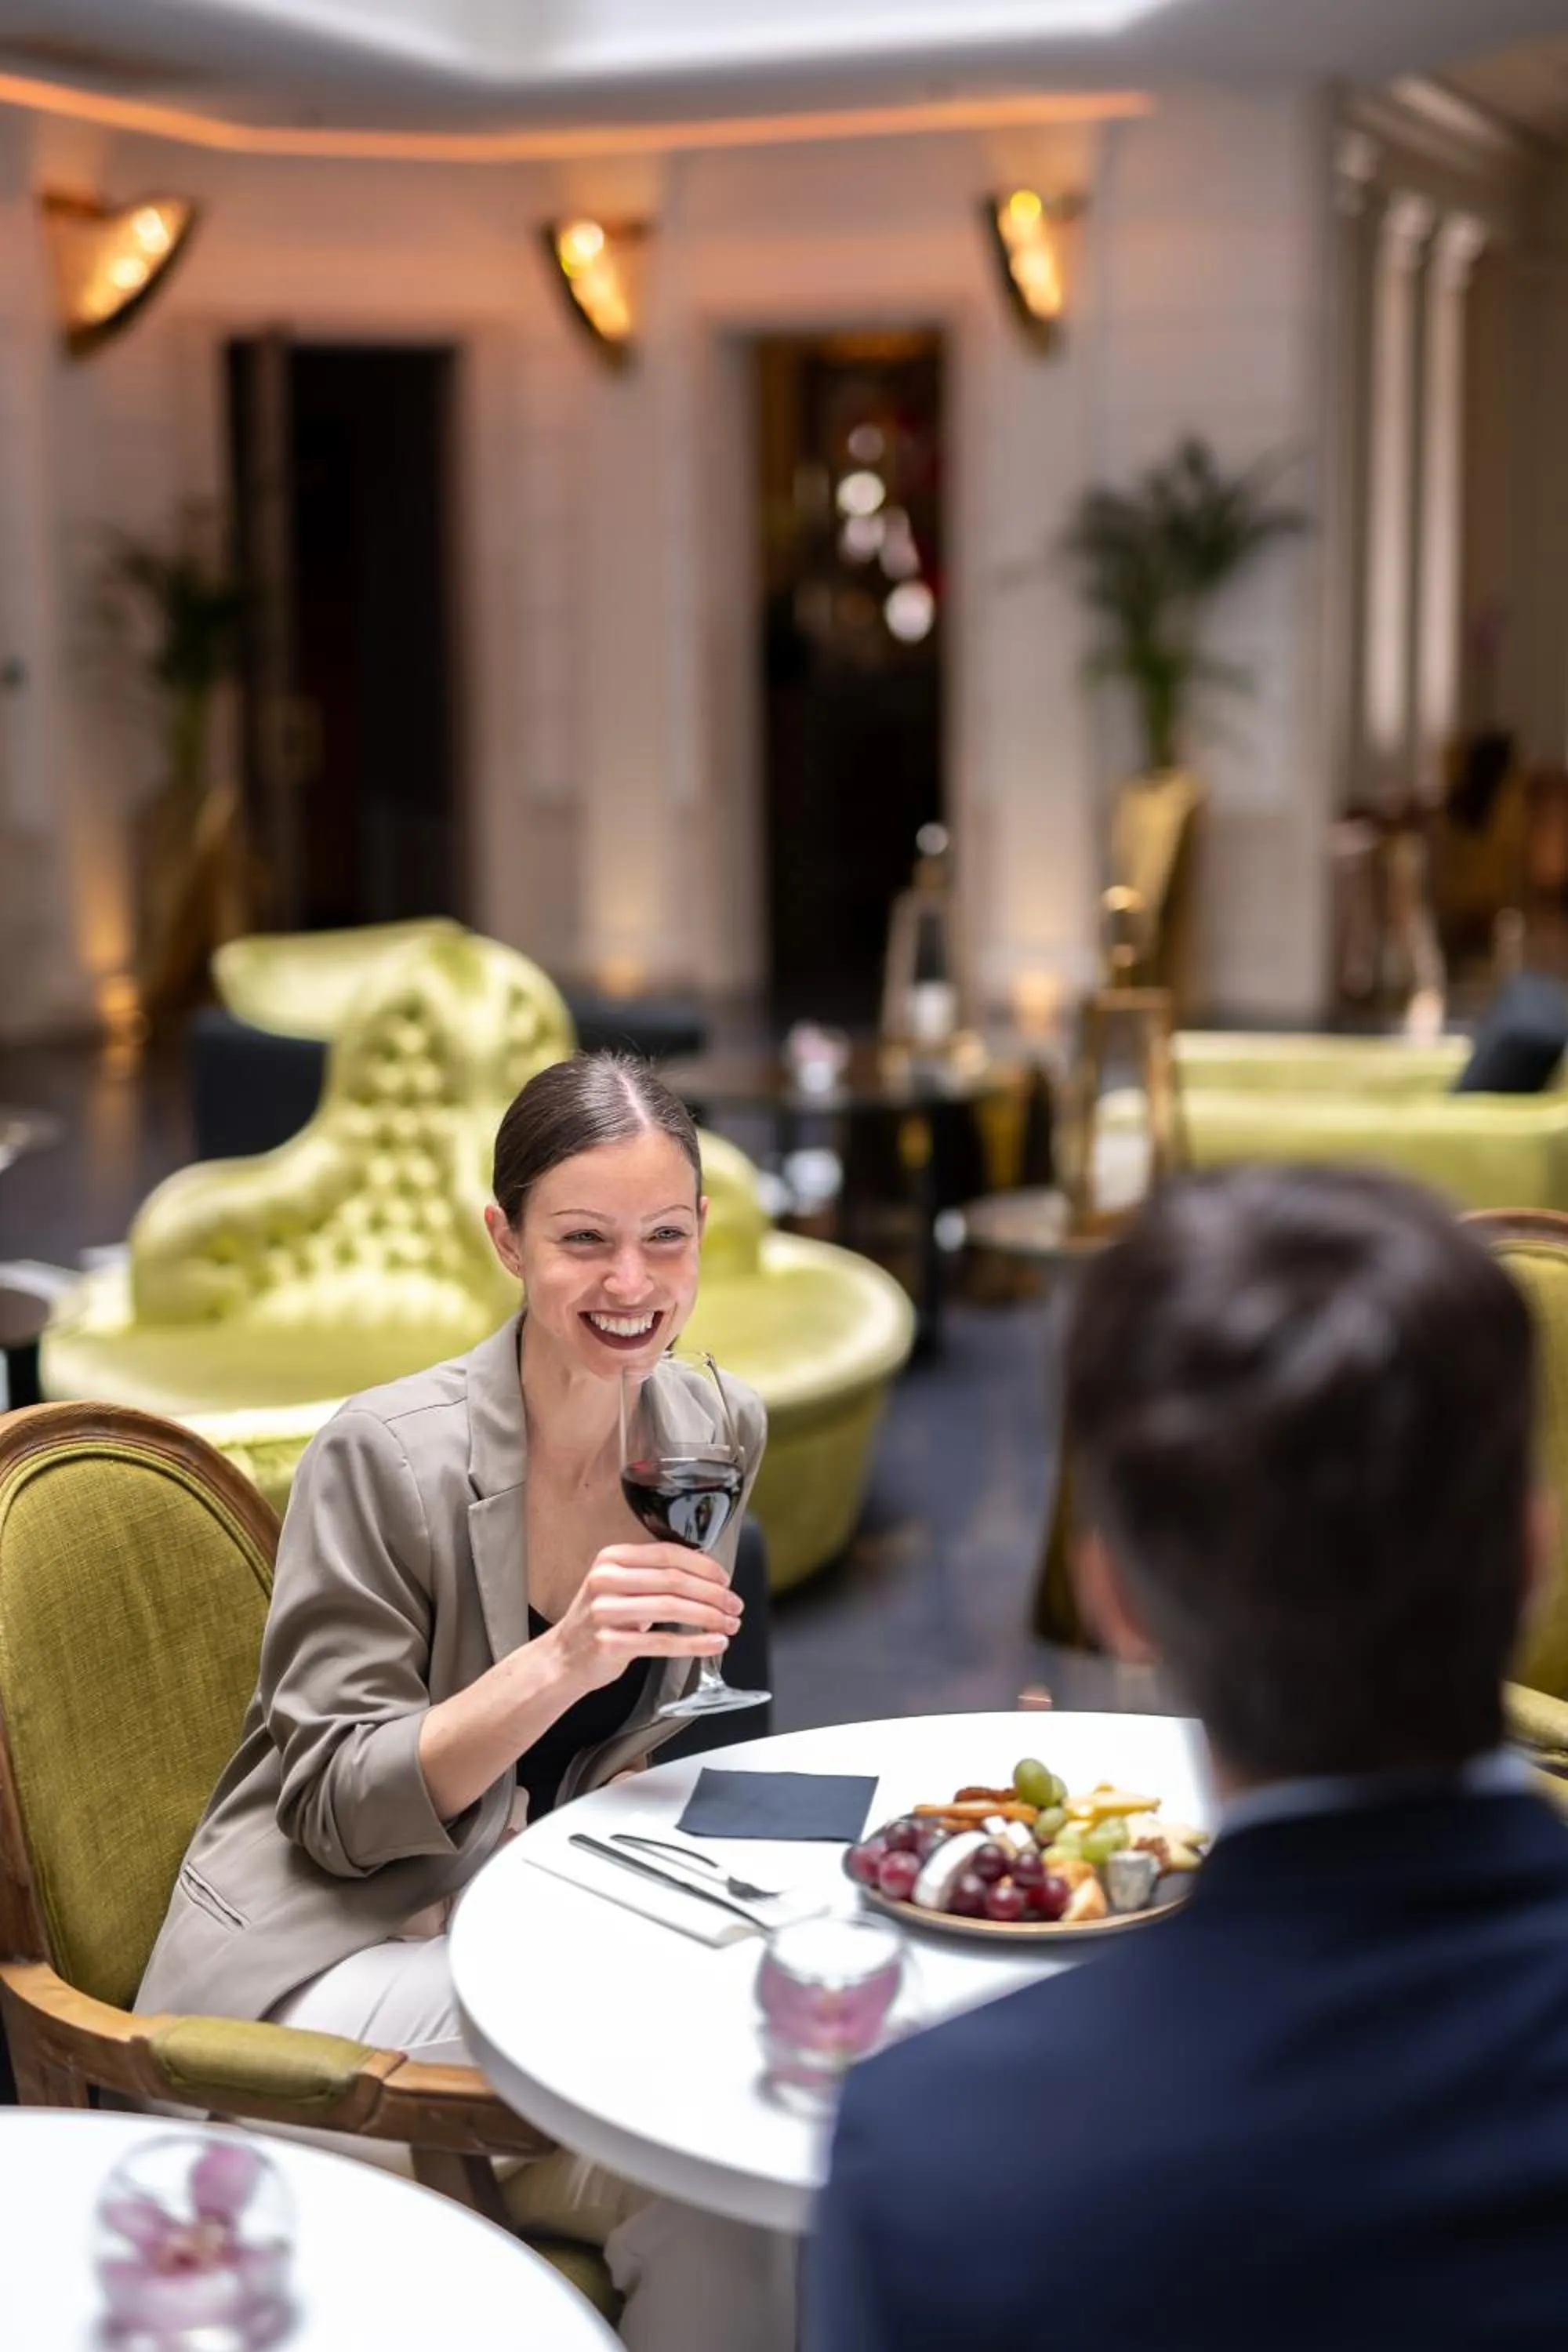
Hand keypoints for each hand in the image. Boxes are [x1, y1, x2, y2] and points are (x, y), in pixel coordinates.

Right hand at [545, 1543, 742, 1694]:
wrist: (563, 1658)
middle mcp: (606, 1580)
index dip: (703, 1566)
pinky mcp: (609, 1643)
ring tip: (729, 1625)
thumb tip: (707, 1576)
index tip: (725, 1579)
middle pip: (673, 1580)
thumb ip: (653, 1575)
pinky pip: (662, 1642)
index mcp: (611, 1558)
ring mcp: (605, 1612)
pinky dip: (694, 1643)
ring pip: (672, 1608)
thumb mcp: (619, 1586)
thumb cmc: (599, 1621)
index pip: (668, 1554)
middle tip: (734, 1605)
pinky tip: (713, 1644)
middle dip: (712, 1593)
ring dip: (708, 1617)